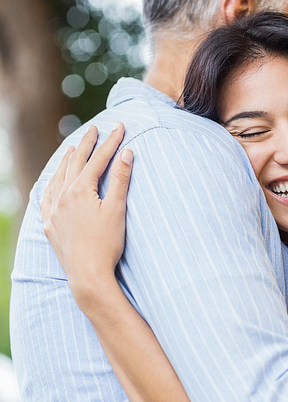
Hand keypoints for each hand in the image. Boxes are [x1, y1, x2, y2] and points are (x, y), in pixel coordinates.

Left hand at [41, 123, 133, 301]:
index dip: (111, 142)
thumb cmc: (106, 244)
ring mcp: (53, 211)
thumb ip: (121, 179)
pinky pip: (47, 197)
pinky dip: (52, 183)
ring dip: (67, 161)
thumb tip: (126, 153)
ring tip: (73, 149)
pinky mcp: (50, 225)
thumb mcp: (117, 209)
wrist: (88, 275)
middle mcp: (62, 196)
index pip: (98, 159)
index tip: (121, 127)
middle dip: (87, 144)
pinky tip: (54, 182)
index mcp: (80, 190)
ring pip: (58, 177)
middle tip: (95, 129)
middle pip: (75, 162)